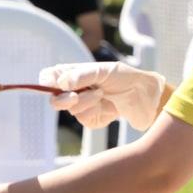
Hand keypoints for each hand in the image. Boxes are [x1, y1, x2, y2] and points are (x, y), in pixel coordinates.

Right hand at [40, 62, 164, 129]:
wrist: (145, 96)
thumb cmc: (125, 78)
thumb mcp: (104, 71)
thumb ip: (83, 75)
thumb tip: (62, 83)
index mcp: (74, 74)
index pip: (49, 77)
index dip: (47, 81)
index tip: (53, 83)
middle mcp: (75, 90)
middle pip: (55, 99)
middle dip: (63, 99)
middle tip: (75, 96)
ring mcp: (83, 106)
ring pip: (72, 110)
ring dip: (87, 102)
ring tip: (103, 94)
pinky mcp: (92, 120)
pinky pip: (85, 120)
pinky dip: (96, 113)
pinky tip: (108, 108)